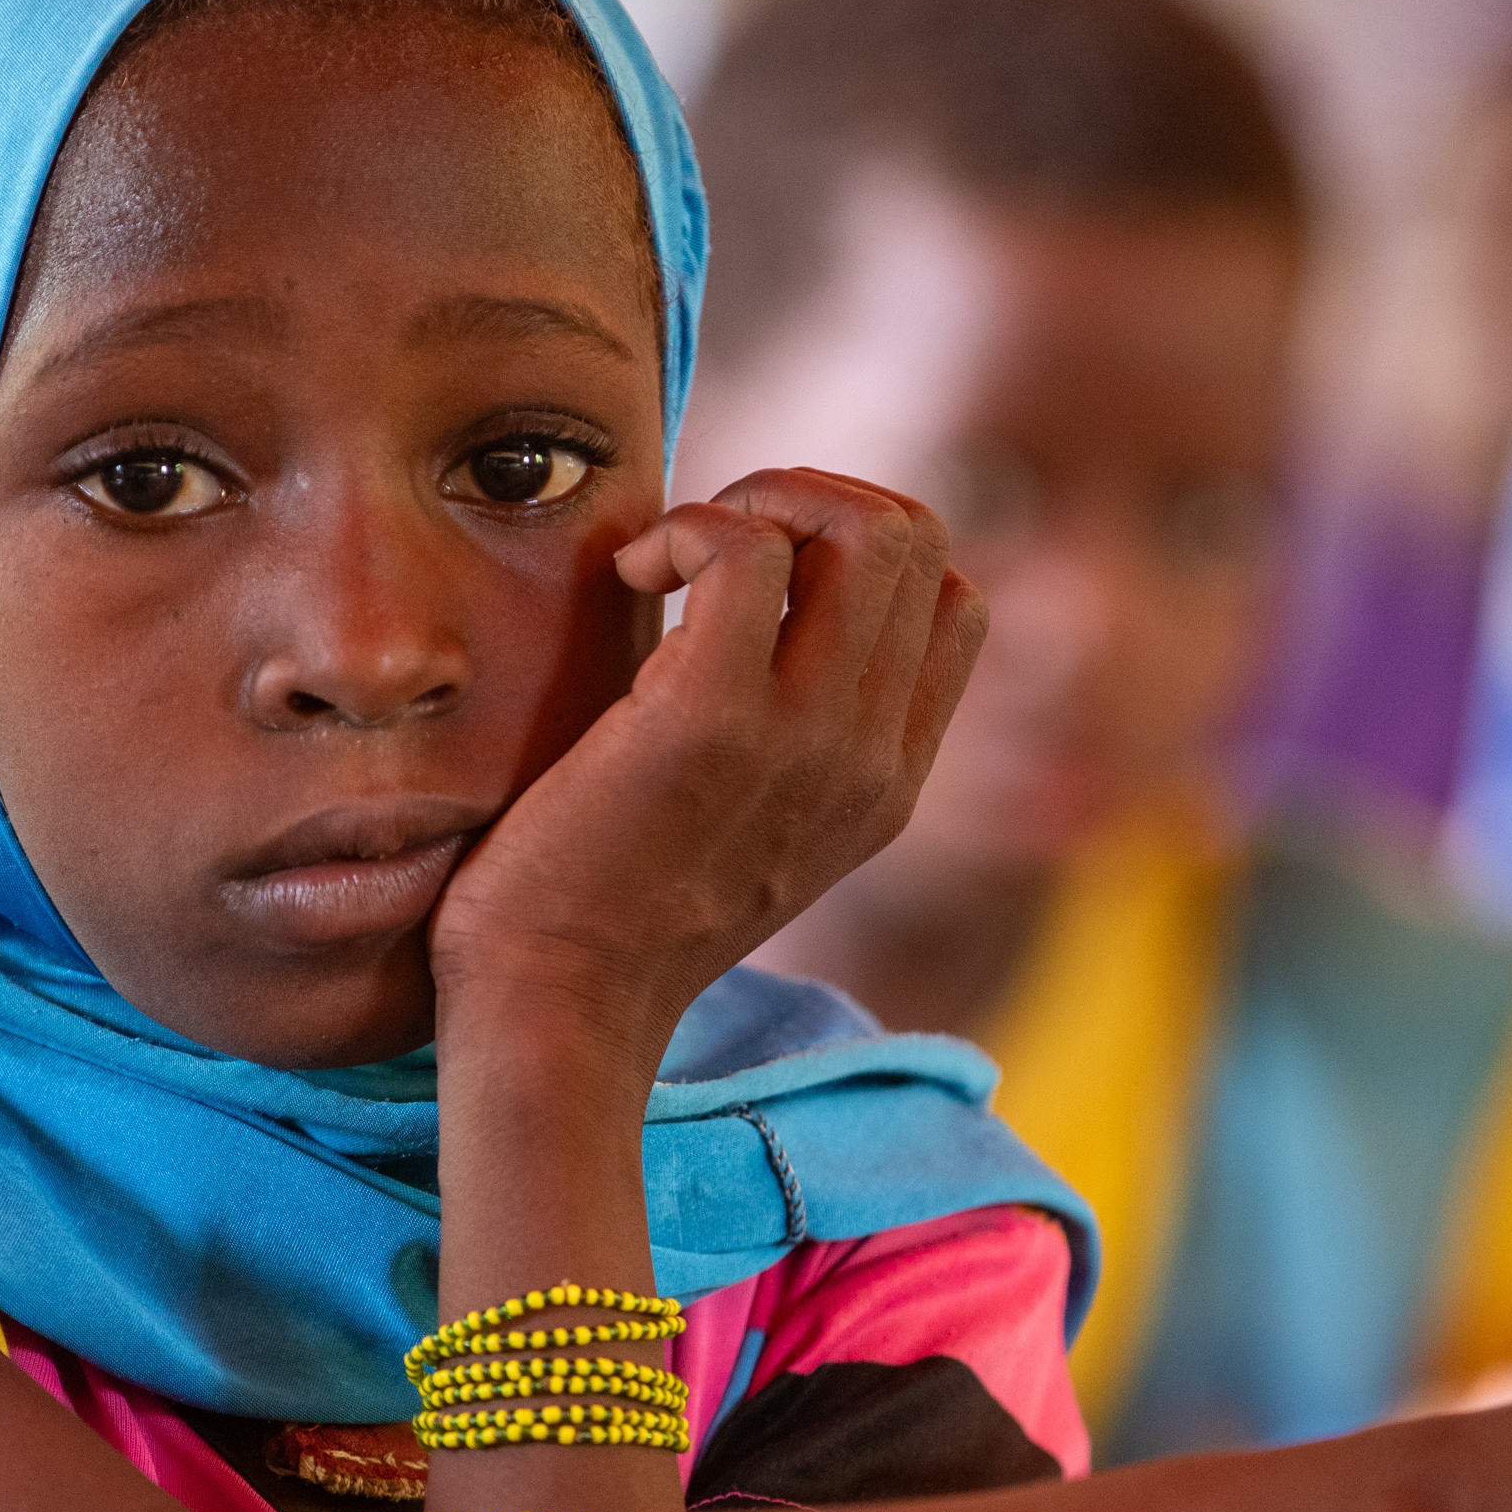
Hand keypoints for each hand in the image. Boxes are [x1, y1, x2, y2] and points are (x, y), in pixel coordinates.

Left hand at [429, 468, 984, 1070]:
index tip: (760, 577)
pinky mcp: (713, 717)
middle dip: (815, 497)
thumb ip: (787, 740)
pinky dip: (686, 528)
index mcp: (887, 784)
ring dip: (761, 499)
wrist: (557, 1014)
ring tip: (677, 554)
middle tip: (712, 544)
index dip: (861, 548)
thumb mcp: (746, 832)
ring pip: (868, 530)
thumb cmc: (609, 918)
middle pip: (923, 543)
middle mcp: (871, 759)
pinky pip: (746, 547)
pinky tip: (629, 578)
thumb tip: (753, 610)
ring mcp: (807, 738)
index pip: (954, 605)